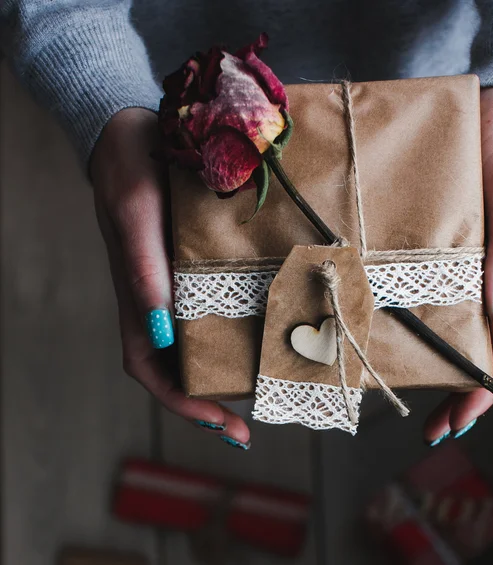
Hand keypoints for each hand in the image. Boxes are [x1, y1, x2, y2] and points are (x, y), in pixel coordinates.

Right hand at [91, 108, 250, 447]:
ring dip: (224, 369)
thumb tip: (159, 330)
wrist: (133, 134)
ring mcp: (175, 285)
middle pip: (177, 366)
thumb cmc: (129, 172)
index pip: (150, 368)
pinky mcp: (191, 264)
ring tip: (265, 384)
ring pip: (196, 342)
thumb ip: (143, 271)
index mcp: (136, 298)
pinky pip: (211, 307)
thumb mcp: (135, 217)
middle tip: (252, 421)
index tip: (222, 424)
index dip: (182, 403)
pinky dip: (232, 328)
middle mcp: (156, 300)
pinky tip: (262, 328)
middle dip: (210, 399)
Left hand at [424, 88, 492, 442]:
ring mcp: (462, 263)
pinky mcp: (440, 244)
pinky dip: (415, 317)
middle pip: (474, 348)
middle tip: (428, 426)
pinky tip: (391, 327)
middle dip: (454, 391)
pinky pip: (427, 288)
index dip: (482, 393)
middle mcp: (485, 277)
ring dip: (433, 361)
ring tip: (406, 388)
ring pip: (450, 324)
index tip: (456, 424)